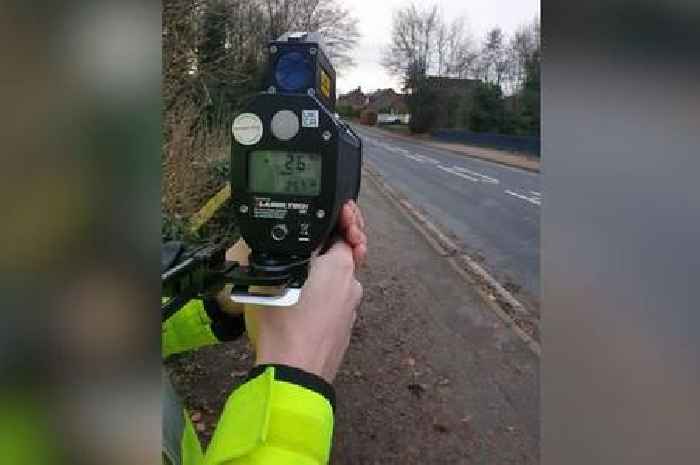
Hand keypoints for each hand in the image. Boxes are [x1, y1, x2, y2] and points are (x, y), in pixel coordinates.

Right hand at [251, 200, 366, 382]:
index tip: (340, 208)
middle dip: (334, 242)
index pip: (347, 230)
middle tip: (320, 234)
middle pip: (347, 253)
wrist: (294, 373)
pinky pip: (337, 300)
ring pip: (341, 278)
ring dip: (327, 270)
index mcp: (340, 266)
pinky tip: (306, 296)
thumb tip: (269, 247)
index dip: (343, 217)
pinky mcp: (345, 327)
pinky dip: (326, 293)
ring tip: (304, 267)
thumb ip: (275, 256)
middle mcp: (352, 284)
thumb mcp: (269, 280)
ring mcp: (351, 308)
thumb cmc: (283, 326)